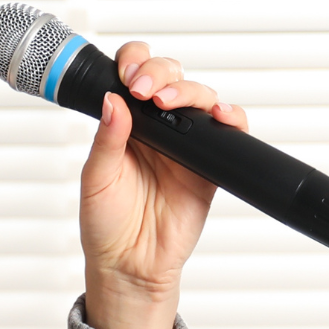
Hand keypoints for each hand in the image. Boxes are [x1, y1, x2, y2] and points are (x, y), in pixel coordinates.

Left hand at [77, 41, 246, 328]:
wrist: (130, 266)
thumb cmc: (107, 225)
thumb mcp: (96, 179)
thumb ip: (107, 139)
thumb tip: (114, 100)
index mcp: (126, 124)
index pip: (134, 74)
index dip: (134, 63)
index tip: (128, 76)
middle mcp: (158, 129)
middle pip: (171, 77)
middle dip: (160, 72)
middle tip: (144, 89)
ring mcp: (186, 146)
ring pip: (200, 98)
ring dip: (189, 90)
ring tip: (169, 102)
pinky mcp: (209, 167)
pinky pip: (228, 136)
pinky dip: (232, 119)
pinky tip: (220, 116)